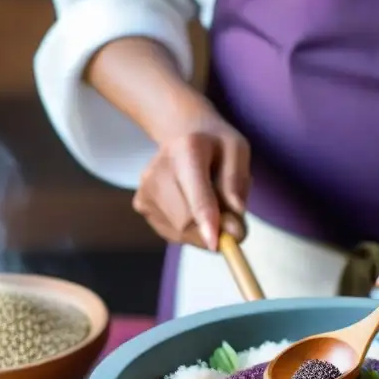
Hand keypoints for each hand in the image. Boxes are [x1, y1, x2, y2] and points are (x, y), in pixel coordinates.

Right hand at [132, 107, 250, 249]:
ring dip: (202, 230)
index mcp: (188, 151)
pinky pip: (172, 233)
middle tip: (231, 219)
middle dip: (212, 231)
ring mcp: (145, 189)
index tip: (216, 244)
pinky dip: (189, 230)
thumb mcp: (238, 152)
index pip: (196, 195)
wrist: (182, 134)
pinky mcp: (141, 205)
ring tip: (209, 204)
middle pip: (186, 221)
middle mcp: (158, 170)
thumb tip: (232, 227)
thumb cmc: (216, 146)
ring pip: (180, 232)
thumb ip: (237, 185)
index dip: (206, 222)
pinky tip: (192, 207)